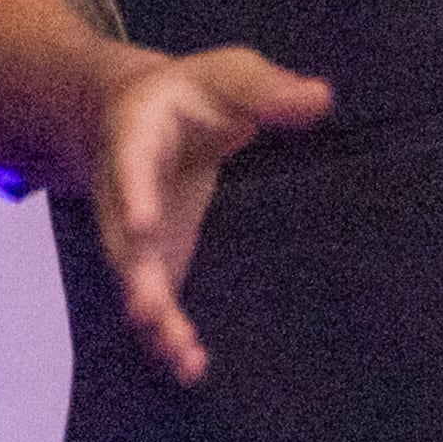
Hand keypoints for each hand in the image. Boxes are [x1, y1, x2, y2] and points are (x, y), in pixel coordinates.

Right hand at [92, 46, 336, 387]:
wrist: (142, 113)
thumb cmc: (194, 91)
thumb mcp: (229, 74)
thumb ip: (267, 89)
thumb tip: (320, 98)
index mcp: (136, 133)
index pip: (130, 162)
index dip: (134, 192)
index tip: (142, 224)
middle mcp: (122, 191)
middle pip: (123, 235)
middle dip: (137, 275)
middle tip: (149, 309)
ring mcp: (134, 233)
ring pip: (136, 279)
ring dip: (156, 319)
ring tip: (181, 353)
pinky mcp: (155, 262)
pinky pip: (155, 301)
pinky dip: (168, 334)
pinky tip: (192, 367)